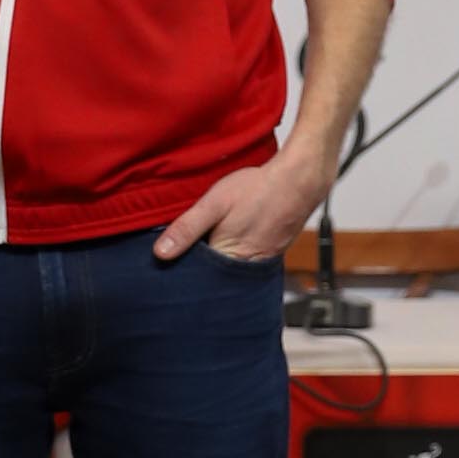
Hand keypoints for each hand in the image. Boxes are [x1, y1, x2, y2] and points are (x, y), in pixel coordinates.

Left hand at [153, 146, 335, 263]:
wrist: (298, 181)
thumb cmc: (258, 189)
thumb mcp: (214, 204)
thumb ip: (187, 228)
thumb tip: (160, 253)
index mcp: (228, 259)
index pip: (196, 276)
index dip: (181, 266)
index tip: (169, 259)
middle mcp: (245, 267)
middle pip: (213, 276)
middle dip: (199, 266)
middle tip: (189, 247)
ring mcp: (259, 262)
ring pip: (229, 268)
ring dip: (217, 258)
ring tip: (211, 239)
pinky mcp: (269, 254)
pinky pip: (244, 260)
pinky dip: (234, 252)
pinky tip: (231, 235)